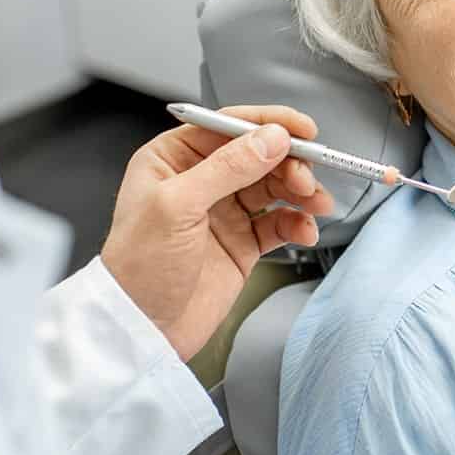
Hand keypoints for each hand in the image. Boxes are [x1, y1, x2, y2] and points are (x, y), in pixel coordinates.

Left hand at [100, 105, 334, 360]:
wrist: (143, 331)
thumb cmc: (139, 268)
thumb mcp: (177, 206)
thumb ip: (227, 168)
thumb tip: (271, 137)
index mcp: (172, 159)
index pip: (227, 126)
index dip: (268, 124)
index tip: (302, 131)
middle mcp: (200, 180)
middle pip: (259, 154)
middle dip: (289, 163)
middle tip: (306, 179)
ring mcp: (223, 212)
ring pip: (274, 186)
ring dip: (300, 192)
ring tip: (315, 204)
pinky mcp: (241, 243)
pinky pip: (279, 223)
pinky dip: (297, 224)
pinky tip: (304, 231)